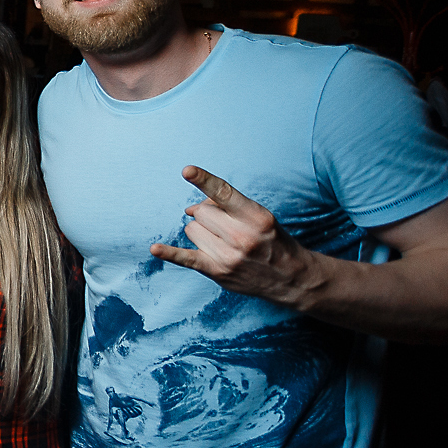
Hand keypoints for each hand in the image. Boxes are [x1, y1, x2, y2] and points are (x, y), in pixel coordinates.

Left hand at [150, 165, 317, 307]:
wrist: (291, 277)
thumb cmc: (272, 239)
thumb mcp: (259, 216)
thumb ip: (227, 208)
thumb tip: (190, 209)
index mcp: (256, 217)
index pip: (225, 194)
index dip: (205, 180)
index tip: (187, 171)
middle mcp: (243, 236)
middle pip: (201, 213)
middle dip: (207, 215)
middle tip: (223, 225)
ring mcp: (230, 256)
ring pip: (192, 230)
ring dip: (201, 232)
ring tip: (222, 241)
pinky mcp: (218, 271)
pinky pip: (187, 259)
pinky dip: (170, 254)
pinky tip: (156, 249)